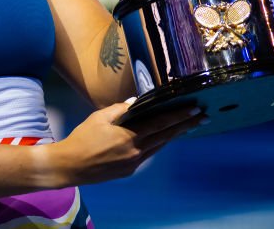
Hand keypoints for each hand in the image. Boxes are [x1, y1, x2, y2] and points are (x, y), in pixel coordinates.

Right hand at [49, 99, 207, 185]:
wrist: (70, 166)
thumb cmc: (83, 138)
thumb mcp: (99, 117)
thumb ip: (120, 109)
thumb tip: (136, 102)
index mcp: (130, 136)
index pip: (160, 124)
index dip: (179, 116)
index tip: (194, 110)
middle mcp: (136, 151)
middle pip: (166, 136)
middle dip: (185, 126)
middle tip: (203, 117)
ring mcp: (134, 163)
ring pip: (159, 146)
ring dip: (173, 135)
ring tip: (187, 126)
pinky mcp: (129, 170)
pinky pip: (148, 154)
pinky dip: (158, 144)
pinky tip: (162, 138)